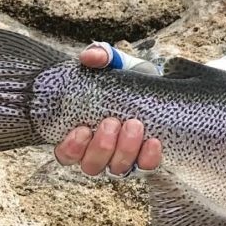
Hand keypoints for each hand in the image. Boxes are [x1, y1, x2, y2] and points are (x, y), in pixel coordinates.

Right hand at [52, 46, 162, 175]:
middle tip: (112, 121)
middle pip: (91, 166)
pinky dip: (149, 157)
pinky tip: (154, 140)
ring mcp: (123, 158)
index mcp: (82, 134)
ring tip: (134, 124)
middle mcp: (100, 152)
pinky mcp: (146, 160)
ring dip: (124, 150)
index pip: (65, 155)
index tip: (82, 128)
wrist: (160, 87)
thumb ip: (101, 55)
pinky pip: (146, 168)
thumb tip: (89, 57)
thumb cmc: (127, 79)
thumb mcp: (115, 63)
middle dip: (101, 146)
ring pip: (117, 170)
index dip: (71, 148)